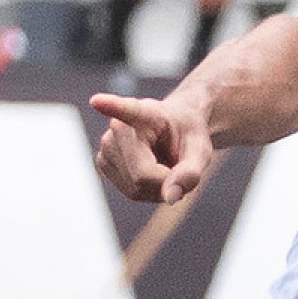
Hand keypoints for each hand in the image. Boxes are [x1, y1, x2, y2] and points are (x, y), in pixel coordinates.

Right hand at [93, 91, 214, 203]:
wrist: (174, 130)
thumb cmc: (187, 135)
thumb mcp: (201, 150)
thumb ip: (190, 173)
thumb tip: (170, 198)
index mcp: (146, 112)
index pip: (127, 111)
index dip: (112, 107)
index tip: (96, 101)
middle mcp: (117, 126)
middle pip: (142, 175)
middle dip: (166, 180)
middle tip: (177, 164)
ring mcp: (106, 146)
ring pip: (136, 188)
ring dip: (158, 187)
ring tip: (165, 165)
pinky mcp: (103, 163)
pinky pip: (131, 192)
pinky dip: (148, 190)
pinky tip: (153, 172)